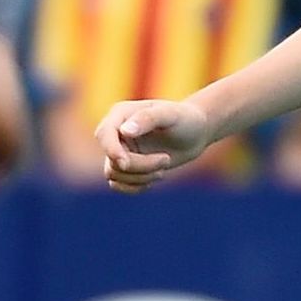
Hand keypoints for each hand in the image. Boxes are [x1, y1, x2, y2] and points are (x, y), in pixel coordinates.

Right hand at [95, 98, 213, 193]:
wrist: (196, 133)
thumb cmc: (185, 119)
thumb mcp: (171, 115)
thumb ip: (148, 118)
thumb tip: (124, 131)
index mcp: (121, 113)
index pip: (104, 134)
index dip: (111, 151)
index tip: (126, 163)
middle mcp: (115, 132)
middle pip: (112, 159)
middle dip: (139, 166)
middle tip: (166, 160)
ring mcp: (119, 150)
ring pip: (115, 175)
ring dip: (142, 176)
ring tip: (165, 163)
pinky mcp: (125, 166)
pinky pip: (117, 185)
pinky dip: (136, 186)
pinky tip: (157, 176)